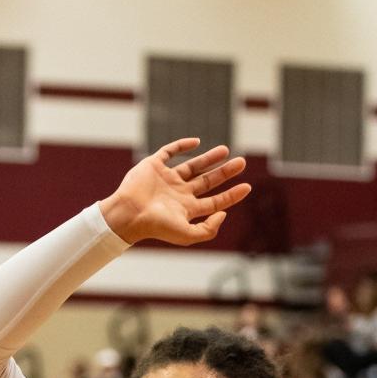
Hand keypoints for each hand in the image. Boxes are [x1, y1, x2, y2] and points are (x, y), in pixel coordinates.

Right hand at [100, 139, 250, 246]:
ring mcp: (166, 179)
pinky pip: (169, 152)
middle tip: (242, 162)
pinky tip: (196, 142)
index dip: (231, 195)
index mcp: (185, 209)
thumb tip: (223, 213)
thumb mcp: (187, 235)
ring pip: (192, 166)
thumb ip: (208, 230)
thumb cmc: (156, 226)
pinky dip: (182, 146)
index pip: (214, 202)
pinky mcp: (154, 166)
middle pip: (207, 182)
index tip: (247, 187)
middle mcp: (178, 194)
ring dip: (209, 159)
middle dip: (225, 173)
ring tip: (226, 151)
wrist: (129, 213)